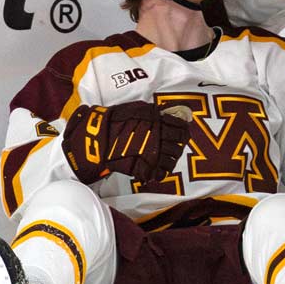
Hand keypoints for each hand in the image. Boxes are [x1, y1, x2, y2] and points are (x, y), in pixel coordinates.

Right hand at [62, 100, 190, 185]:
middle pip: (179, 145)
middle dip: (180, 145)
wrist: (100, 138)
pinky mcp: (143, 168)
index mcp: (157, 123)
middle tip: (178, 144)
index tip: (185, 131)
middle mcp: (157, 139)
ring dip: (173, 159)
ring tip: (169, 157)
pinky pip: (160, 174)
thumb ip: (153, 112)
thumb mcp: (138, 109)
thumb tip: (164, 114)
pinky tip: (160, 168)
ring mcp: (151, 155)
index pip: (180, 128)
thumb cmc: (117, 120)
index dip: (185, 130)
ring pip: (172, 161)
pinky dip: (162, 172)